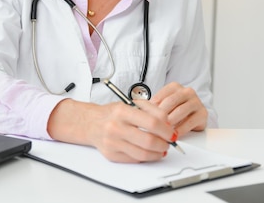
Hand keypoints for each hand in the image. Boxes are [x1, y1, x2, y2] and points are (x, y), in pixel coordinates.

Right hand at [48, 99, 175, 162]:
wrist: (91, 123)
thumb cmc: (113, 113)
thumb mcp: (131, 104)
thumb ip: (152, 110)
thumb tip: (168, 124)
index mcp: (122, 111)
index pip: (152, 122)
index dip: (166, 130)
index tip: (172, 133)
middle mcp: (115, 127)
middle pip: (149, 141)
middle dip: (164, 144)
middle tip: (169, 142)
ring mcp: (112, 143)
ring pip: (143, 154)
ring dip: (158, 153)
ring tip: (161, 148)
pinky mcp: (111, 155)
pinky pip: (135, 159)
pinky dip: (146, 157)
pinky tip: (149, 152)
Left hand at [150, 82, 207, 135]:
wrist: (194, 115)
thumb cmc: (175, 110)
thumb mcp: (164, 105)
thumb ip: (153, 107)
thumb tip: (140, 113)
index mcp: (174, 87)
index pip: (159, 97)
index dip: (151, 109)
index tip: (145, 118)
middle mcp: (187, 91)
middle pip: (169, 102)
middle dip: (160, 116)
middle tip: (153, 126)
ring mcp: (196, 101)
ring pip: (179, 112)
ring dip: (170, 123)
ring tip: (162, 131)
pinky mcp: (203, 113)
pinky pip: (189, 122)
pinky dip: (180, 130)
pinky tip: (173, 135)